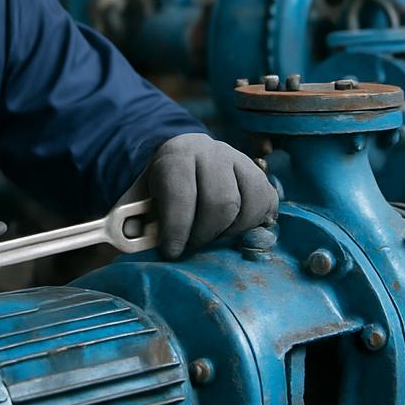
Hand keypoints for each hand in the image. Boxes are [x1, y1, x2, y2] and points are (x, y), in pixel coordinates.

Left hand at [145, 133, 277, 259]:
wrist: (181, 160)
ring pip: (250, 204)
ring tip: (213, 236)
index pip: (182, 194)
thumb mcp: (139, 199)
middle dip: (206, 234)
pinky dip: (256, 223)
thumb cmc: (158, 188)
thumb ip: (136, 220)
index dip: (177, 228)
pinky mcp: (258, 174)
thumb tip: (136, 242)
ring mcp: (239, 160)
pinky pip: (268, 203)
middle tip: (193, 245)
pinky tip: (237, 230)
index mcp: (176, 156)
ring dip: (232, 231)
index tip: (172, 252)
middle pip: (221, 202)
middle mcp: (212, 152)